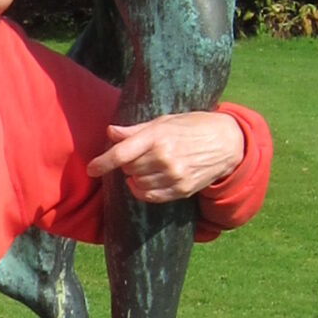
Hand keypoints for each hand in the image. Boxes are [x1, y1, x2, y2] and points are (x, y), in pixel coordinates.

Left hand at [89, 111, 243, 203]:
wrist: (226, 142)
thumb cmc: (192, 126)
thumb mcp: (165, 121)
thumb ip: (135, 130)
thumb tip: (110, 132)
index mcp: (157, 136)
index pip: (121, 154)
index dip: (102, 163)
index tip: (91, 169)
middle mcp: (164, 158)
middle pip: (128, 169)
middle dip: (126, 164)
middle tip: (137, 155)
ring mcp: (174, 176)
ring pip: (137, 183)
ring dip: (135, 177)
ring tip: (146, 166)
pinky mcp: (181, 190)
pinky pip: (151, 196)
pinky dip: (143, 190)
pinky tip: (147, 181)